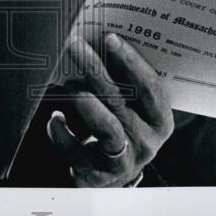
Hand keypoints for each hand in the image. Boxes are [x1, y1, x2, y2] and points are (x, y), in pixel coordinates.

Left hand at [46, 33, 172, 186]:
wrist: (113, 177)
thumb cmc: (122, 128)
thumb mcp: (133, 109)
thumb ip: (124, 81)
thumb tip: (99, 41)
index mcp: (160, 120)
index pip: (150, 87)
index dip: (131, 61)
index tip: (109, 38)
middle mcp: (146, 141)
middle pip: (121, 101)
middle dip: (95, 69)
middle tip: (75, 45)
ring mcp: (123, 160)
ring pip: (106, 127)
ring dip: (84, 100)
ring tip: (68, 83)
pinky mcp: (97, 174)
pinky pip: (77, 150)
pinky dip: (62, 132)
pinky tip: (55, 118)